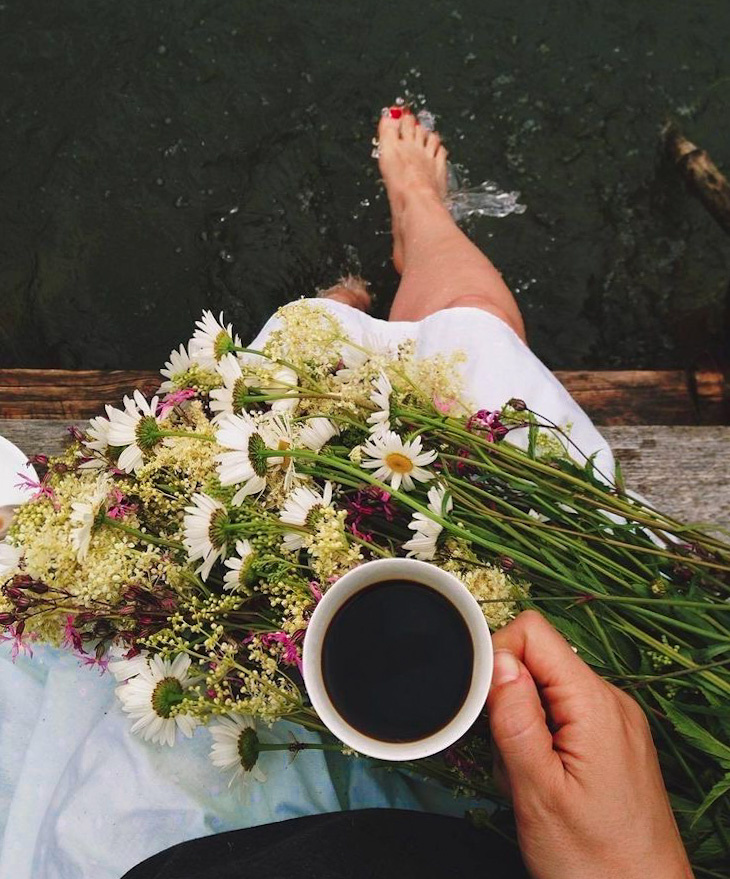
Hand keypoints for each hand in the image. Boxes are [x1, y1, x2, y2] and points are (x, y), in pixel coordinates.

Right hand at [486, 610, 693, 878]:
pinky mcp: (612, 742)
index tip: (485, 706)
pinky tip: (546, 785)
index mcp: (595, 704)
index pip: (533, 633)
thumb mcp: (538, 791)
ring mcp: (615, 722)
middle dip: (508, 705)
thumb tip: (498, 659)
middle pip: (537, 663)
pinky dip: (542, 743)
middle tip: (513, 762)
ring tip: (531, 783)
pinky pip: (563, 718)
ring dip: (523, 730)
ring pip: (545, 693)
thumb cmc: (596, 862)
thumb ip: (515, 719)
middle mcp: (611, 702)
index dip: (498, 658)